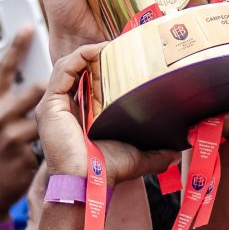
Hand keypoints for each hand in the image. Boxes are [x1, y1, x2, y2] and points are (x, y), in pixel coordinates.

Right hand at [0, 25, 45, 221]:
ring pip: (46, 115)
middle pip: (33, 88)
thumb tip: (24, 77)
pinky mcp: (25, 153)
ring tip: (58, 123)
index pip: (2, 68)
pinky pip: (50, 140)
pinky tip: (51, 152)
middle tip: (65, 80)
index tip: (29, 25)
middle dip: (50, 85)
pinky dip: (54, 143)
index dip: (16, 45)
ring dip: (56, 119)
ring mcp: (11, 135)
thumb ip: (2, 102)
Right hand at [36, 43, 179, 181]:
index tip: (123, 58)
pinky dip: (78, 57)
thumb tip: (178, 150)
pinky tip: (95, 51)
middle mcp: (65, 108)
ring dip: (87, 53)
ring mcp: (55, 106)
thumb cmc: (107, 172)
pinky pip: (61, 71)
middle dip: (94, 56)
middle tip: (117, 47)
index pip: (86, 82)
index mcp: (80, 115)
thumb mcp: (138, 156)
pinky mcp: (50, 105)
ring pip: (67, 66)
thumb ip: (157, 152)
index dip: (102, 67)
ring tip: (108, 46)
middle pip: (76, 71)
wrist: (90, 183)